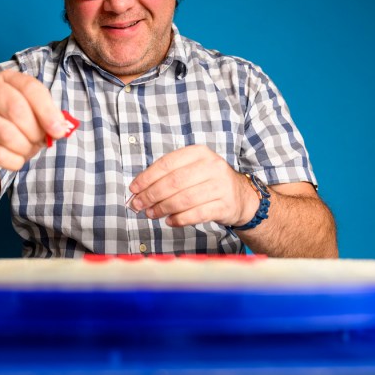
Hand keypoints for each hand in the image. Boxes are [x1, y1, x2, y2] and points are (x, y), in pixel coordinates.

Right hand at [0, 70, 69, 175]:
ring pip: (5, 134)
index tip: (59, 130)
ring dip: (23, 148)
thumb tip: (59, 129)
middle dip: (34, 131)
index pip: (29, 88)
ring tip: (25, 150)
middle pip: (16, 109)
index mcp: (6, 78)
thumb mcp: (31, 116)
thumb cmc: (10, 125)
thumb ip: (46, 118)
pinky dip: (13, 161)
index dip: (47, 111)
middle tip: (39, 141)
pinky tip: (14, 159)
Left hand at [128, 145, 257, 227]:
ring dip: (163, 208)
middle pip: (174, 182)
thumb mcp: (191, 169)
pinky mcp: (225, 205)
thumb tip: (138, 190)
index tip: (133, 188)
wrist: (241, 196)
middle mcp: (212, 166)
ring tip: (151, 214)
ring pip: (184, 199)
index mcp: (199, 152)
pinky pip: (197, 214)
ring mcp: (220, 186)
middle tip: (138, 205)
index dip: (147, 177)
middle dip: (152, 195)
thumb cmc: (208, 181)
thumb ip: (167, 176)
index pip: (167, 163)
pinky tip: (170, 221)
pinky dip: (180, 219)